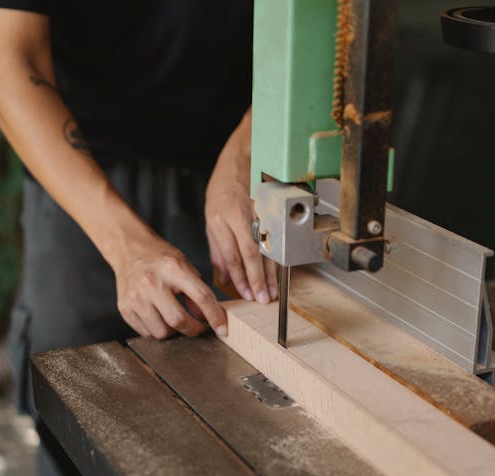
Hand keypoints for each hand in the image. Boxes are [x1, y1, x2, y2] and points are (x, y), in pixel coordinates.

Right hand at [112, 231, 226, 339]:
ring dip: (173, 331)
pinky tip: (158, 316)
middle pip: (179, 320)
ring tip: (174, 317)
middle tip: (198, 326)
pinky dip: (156, 329)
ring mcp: (136, 297)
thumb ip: (197, 290)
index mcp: (173, 268)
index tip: (222, 329)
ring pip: (161, 332)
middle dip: (194, 329)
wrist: (129, 248)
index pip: (201, 297)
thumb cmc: (160, 257)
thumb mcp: (184, 265)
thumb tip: (206, 317)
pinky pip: (145, 332)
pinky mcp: (124, 307)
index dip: (215, 316)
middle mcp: (152, 283)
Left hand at [206, 110, 277, 303]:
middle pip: (249, 254)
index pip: (231, 255)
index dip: (240, 277)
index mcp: (220, 219)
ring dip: (271, 272)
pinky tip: (283, 268)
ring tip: (273, 289)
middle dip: (257, 279)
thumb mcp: (211, 217)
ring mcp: (257, 210)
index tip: (246, 293)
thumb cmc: (224, 187)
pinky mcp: (271, 206)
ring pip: (266, 246)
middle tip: (262, 298)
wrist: (240, 158)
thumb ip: (218, 248)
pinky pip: (276, 235)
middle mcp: (238, 215)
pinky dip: (279, 254)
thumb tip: (224, 275)